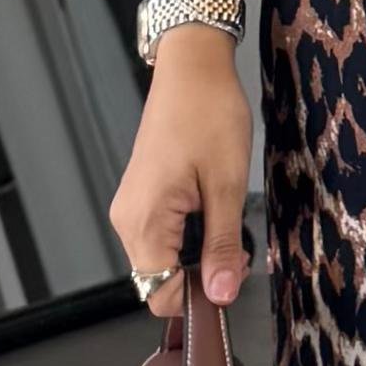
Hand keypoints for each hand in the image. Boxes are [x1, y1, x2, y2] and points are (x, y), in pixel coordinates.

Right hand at [109, 41, 252, 310]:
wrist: (192, 69)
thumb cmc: (208, 115)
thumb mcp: (226, 186)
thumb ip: (222, 246)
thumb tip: (220, 295)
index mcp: (144, 221)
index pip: (160, 294)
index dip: (200, 296)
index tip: (233, 271)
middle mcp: (128, 220)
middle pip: (158, 281)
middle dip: (201, 276)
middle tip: (237, 245)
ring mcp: (131, 208)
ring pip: (161, 260)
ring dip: (197, 256)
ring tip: (225, 220)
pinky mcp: (141, 198)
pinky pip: (161, 238)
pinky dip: (189, 238)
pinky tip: (210, 211)